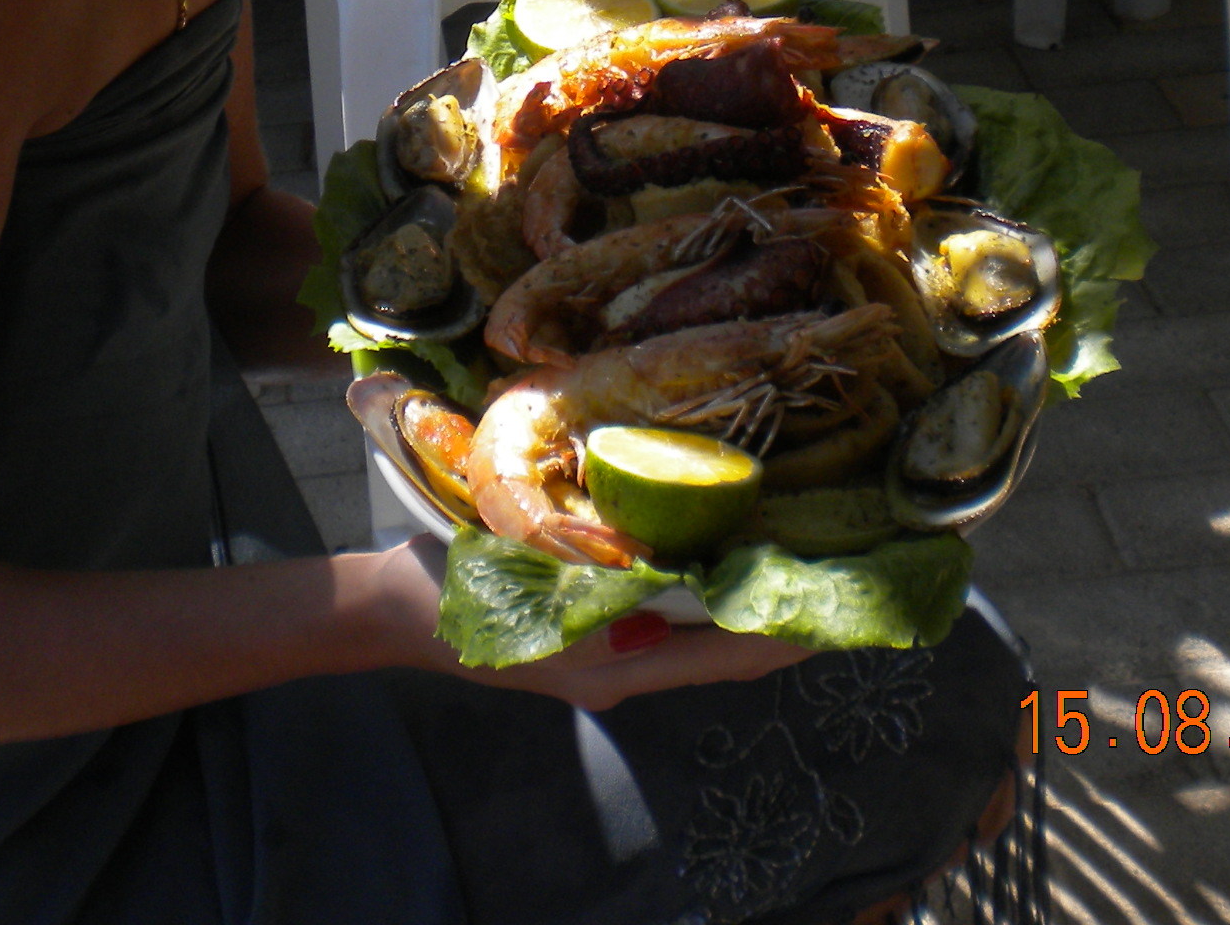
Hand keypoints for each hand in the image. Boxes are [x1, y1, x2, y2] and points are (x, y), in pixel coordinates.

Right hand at [366, 539, 811, 711]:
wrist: (394, 607)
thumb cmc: (455, 595)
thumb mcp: (521, 598)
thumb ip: (585, 609)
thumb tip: (652, 624)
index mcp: (611, 667)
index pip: (718, 659)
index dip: (778, 640)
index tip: (833, 617)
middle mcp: (620, 668)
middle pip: (720, 655)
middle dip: (775, 625)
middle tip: (835, 582)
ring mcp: (606, 653)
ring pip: (698, 640)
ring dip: (745, 610)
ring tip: (796, 566)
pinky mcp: (591, 631)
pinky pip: (666, 622)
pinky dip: (703, 598)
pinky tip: (721, 560)